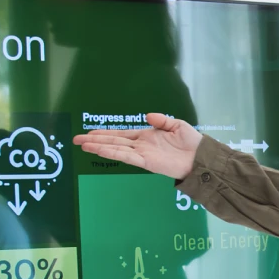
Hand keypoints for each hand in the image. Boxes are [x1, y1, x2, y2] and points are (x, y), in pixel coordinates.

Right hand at [72, 113, 201, 179]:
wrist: (202, 157)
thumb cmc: (191, 142)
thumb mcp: (176, 125)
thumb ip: (162, 120)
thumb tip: (147, 116)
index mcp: (146, 136)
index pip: (121, 134)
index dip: (105, 133)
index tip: (89, 133)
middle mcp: (141, 145)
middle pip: (113, 141)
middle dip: (95, 140)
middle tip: (76, 139)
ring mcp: (142, 154)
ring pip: (116, 149)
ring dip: (99, 147)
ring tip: (82, 145)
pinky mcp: (147, 162)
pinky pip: (126, 156)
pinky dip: (113, 153)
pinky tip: (100, 150)